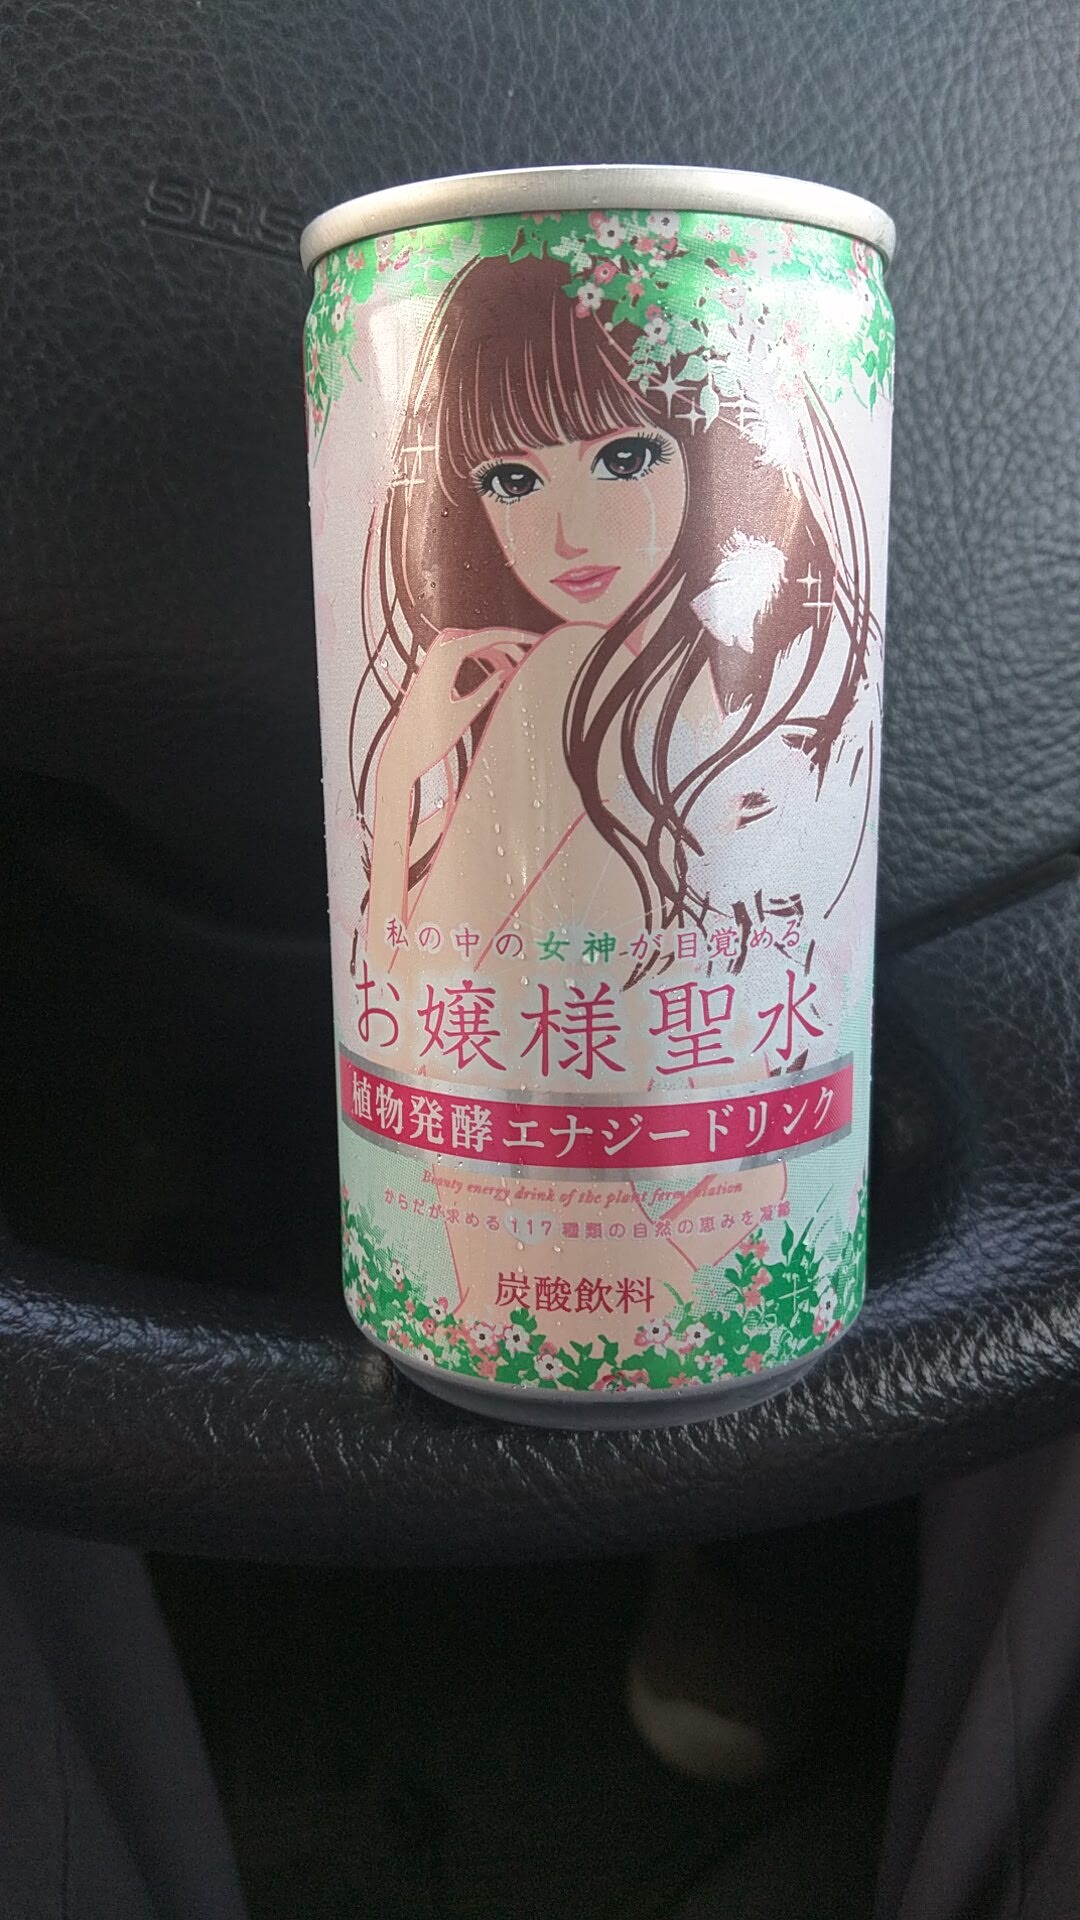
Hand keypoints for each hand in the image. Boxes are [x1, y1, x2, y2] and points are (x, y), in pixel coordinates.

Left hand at [375, 627, 531, 802]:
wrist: (403, 747)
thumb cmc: (429, 736)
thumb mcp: (465, 713)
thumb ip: (488, 689)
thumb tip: (508, 672)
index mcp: (447, 655)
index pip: (490, 636)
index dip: (517, 637)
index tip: (537, 641)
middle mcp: (440, 648)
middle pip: (485, 636)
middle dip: (510, 645)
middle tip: (532, 658)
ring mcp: (437, 654)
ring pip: (477, 643)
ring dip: (499, 653)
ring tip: (518, 670)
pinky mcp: (436, 663)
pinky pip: (468, 651)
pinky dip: (485, 657)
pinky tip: (500, 672)